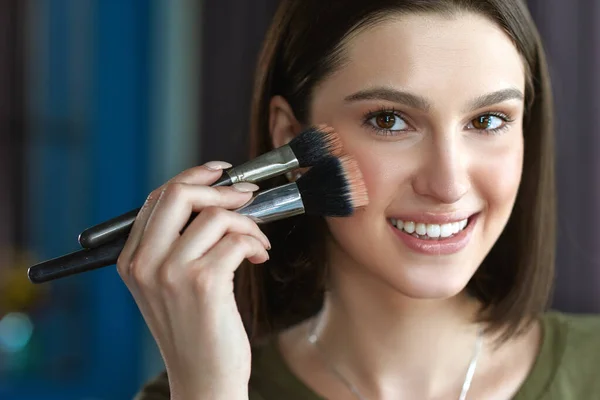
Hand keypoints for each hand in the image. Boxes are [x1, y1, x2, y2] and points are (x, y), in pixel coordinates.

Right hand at [117, 161, 270, 399]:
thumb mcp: (170, 285)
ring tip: (258, 244)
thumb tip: (215, 196)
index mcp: (131, 260)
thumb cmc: (194, 330)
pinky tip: (259, 258)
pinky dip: (255, 243)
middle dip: (221, 188)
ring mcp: (171, 273)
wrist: (203, 378)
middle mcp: (145, 263)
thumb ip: (178, 243)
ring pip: (215, 216)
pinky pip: (237, 240)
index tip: (222, 173)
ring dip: (248, 223)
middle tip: (248, 196)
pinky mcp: (203, 284)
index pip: (158, 198)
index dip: (195, 177)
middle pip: (179, 194)